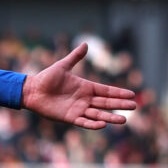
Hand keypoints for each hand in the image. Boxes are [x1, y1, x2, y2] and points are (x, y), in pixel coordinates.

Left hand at [20, 43, 139, 129]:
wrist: (32, 90)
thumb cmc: (47, 78)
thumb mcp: (63, 65)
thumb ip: (75, 57)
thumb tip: (85, 43)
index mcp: (86, 87)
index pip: (106, 91)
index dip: (119, 93)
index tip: (131, 94)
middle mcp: (85, 99)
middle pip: (106, 103)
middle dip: (120, 105)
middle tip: (134, 106)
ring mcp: (78, 109)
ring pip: (98, 114)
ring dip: (110, 117)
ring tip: (124, 120)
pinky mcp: (69, 117)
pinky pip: (84, 122)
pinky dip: (93, 124)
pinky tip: (103, 124)